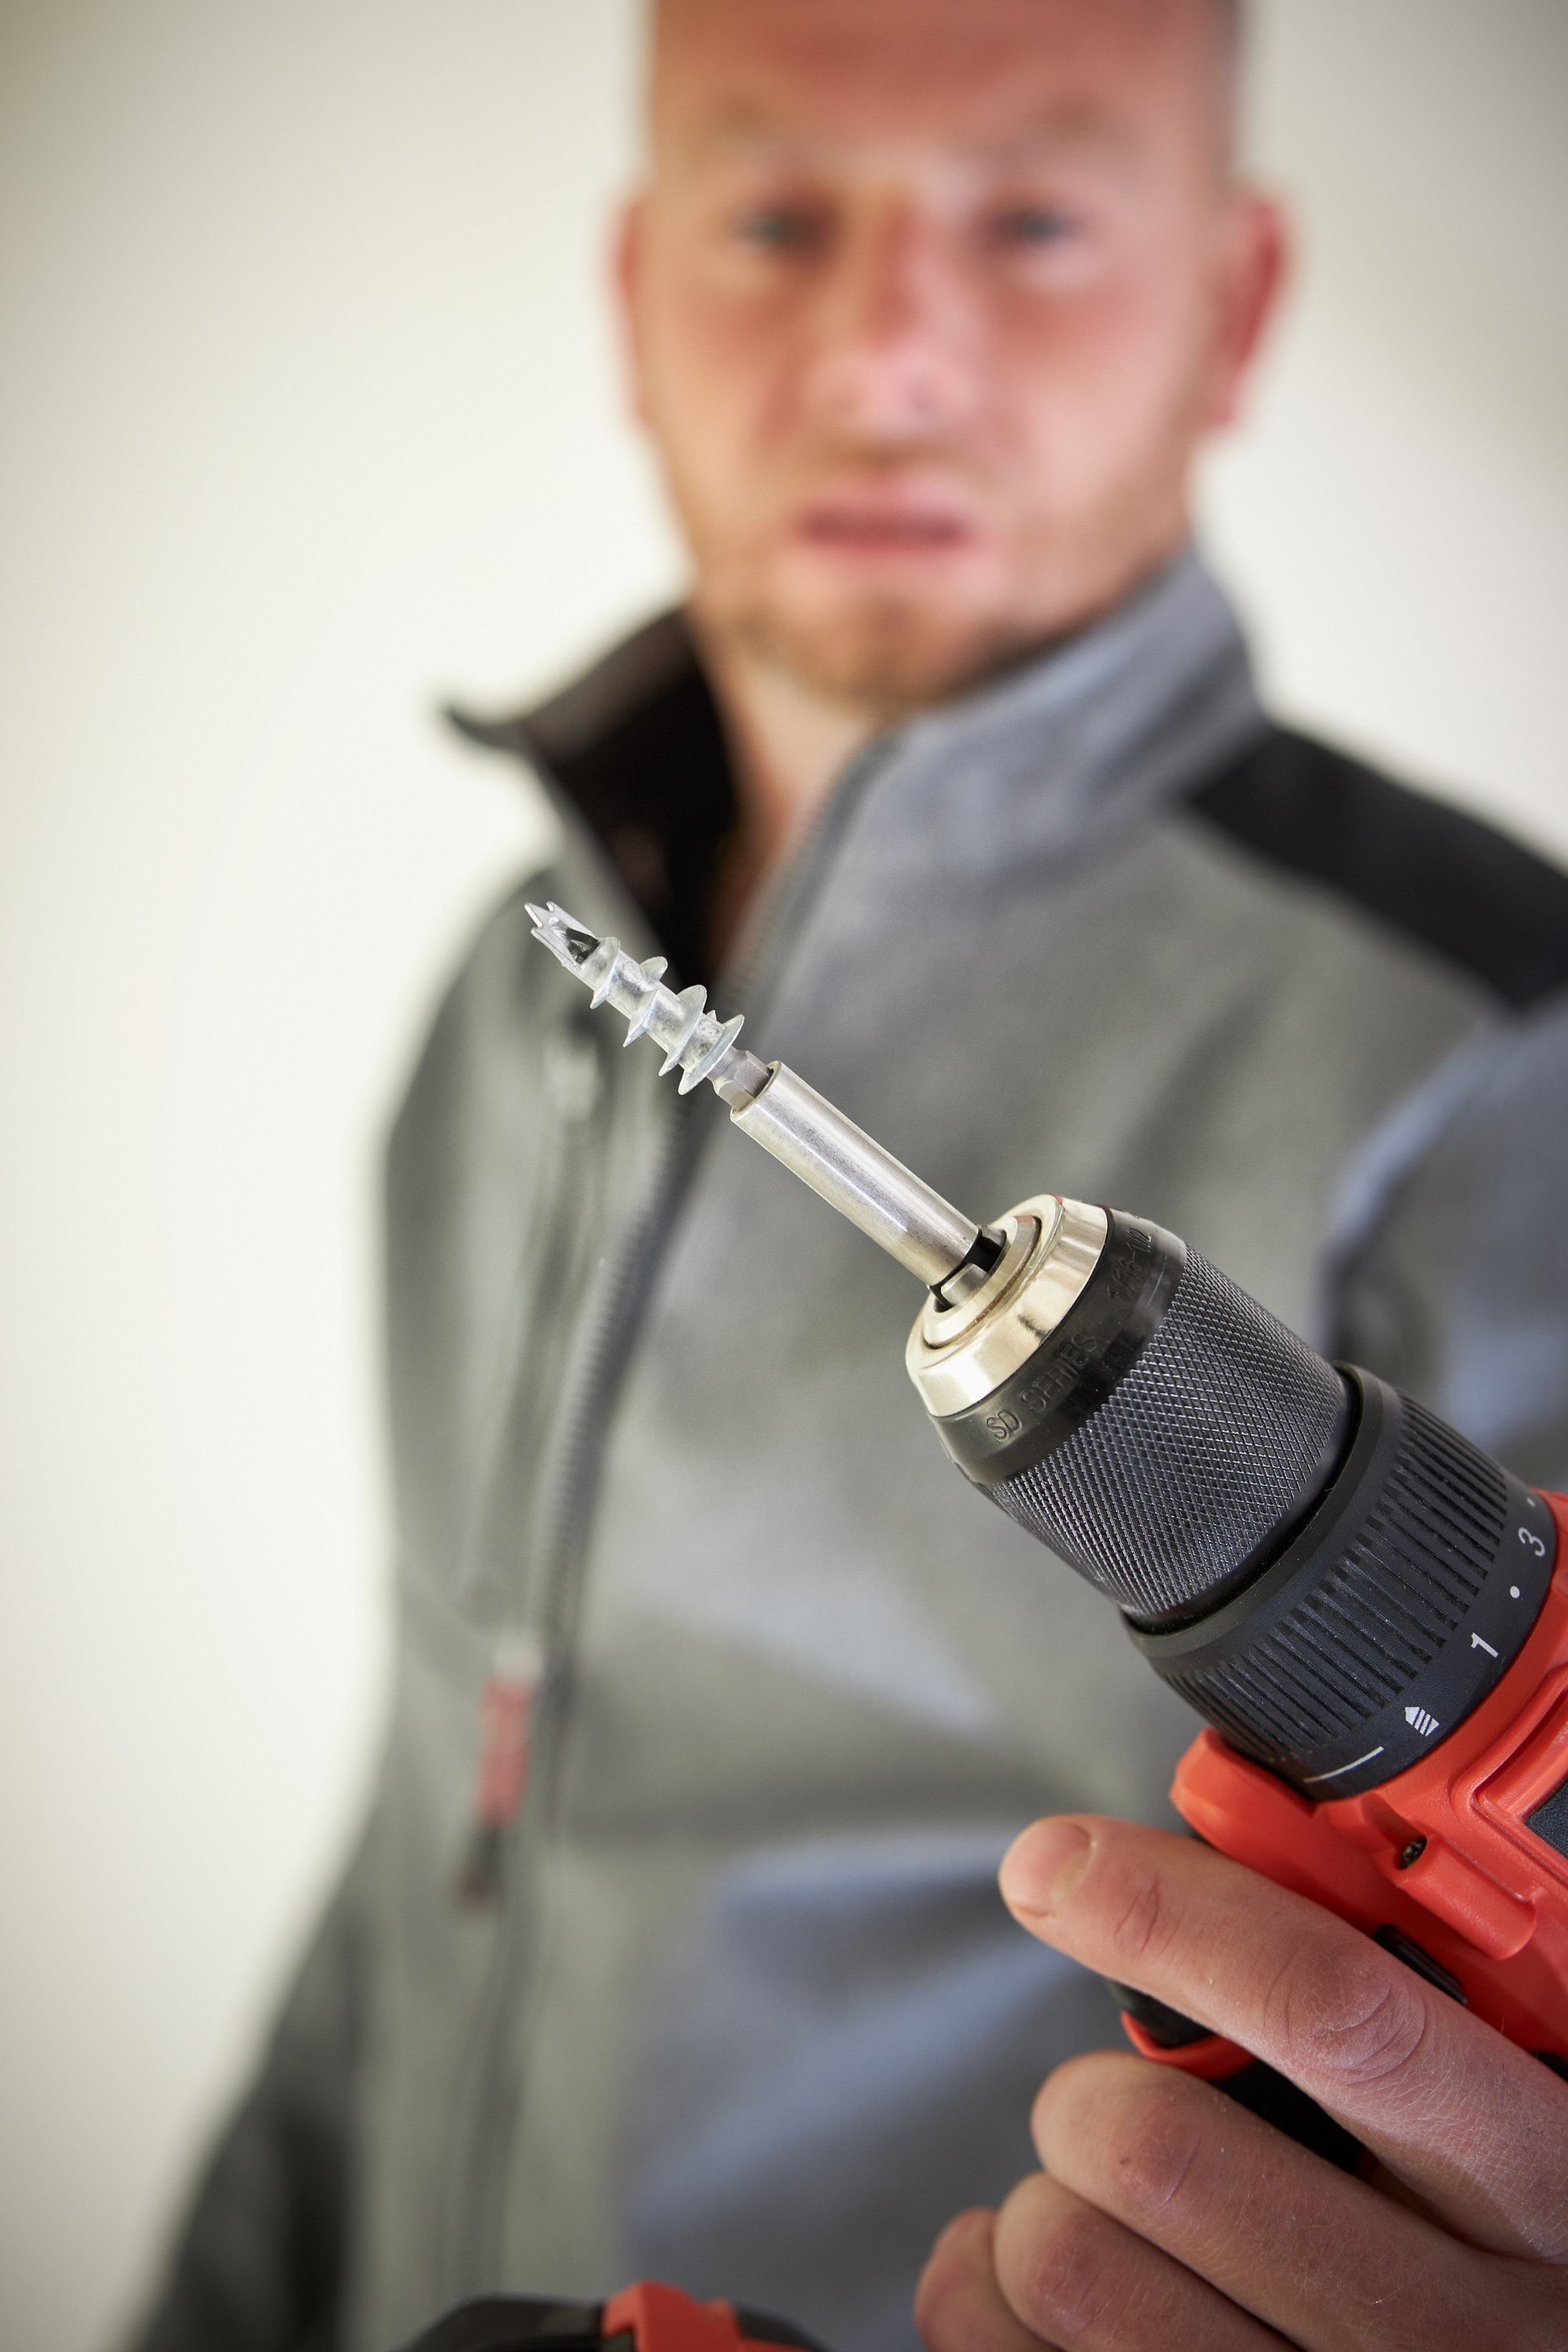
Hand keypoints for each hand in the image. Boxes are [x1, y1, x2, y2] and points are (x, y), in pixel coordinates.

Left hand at [914, 1815, 1567, 2349]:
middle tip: (1125, 2108)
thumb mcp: (1530, 2120)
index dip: (1170, 1913)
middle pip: (1155, 2146)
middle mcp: (1446, 2334)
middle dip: (1096, 2093)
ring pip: (1069, 2259)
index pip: (1332, 2010)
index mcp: (1533, 2184)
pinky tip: (1030, 2291)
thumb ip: (1409, 2004)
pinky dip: (982, 2299)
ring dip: (1049, 2208)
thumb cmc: (1520, 2257)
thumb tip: (1228, 1865)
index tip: (1060, 1863)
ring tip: (1107, 2214)